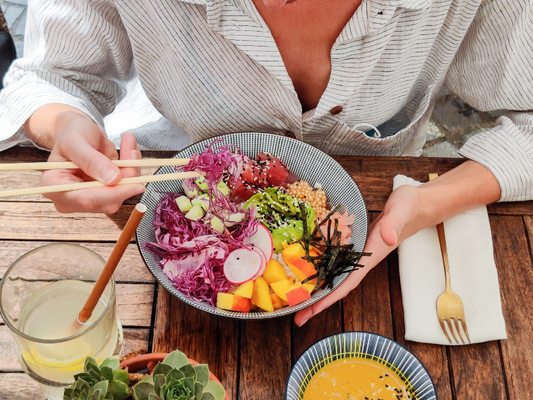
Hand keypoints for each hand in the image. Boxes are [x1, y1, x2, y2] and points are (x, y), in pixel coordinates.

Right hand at [40, 114, 144, 212]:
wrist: (78, 132)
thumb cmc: (72, 134)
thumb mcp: (77, 141)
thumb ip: (92, 160)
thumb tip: (113, 179)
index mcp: (53, 186)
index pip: (86, 198)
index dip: (113, 192)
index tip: (137, 183)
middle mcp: (69, 199)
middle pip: (106, 201)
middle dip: (126, 178)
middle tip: (133, 152)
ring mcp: (88, 200)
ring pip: (119, 196)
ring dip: (131, 172)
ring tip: (129, 146)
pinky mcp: (103, 196)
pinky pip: (124, 189)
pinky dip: (132, 171)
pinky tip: (129, 153)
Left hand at [294, 184, 428, 325]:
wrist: (416, 205)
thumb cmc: (409, 208)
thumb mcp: (400, 213)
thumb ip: (393, 225)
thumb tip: (388, 239)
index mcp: (371, 256)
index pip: (348, 282)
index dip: (330, 297)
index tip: (313, 311)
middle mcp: (362, 259)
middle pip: (337, 285)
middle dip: (318, 302)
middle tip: (297, 316)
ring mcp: (358, 253)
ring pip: (335, 275)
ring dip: (318, 288)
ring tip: (297, 300)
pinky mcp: (355, 244)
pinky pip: (336, 261)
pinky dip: (322, 268)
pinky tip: (309, 271)